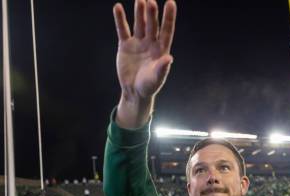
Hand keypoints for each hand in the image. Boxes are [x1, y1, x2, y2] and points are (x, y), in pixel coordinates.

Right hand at [114, 0, 176, 127]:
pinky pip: (123, 30)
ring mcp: (138, 43)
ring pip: (139, 24)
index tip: (170, 2)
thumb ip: (162, 68)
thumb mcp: (156, 79)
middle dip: (151, 14)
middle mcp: (151, 43)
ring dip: (139, 12)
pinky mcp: (125, 45)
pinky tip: (118, 7)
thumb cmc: (149, 86)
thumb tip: (169, 58)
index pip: (166, 30)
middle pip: (152, 25)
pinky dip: (120, 19)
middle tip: (150, 1)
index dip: (168, 17)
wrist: (134, 92)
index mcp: (161, 50)